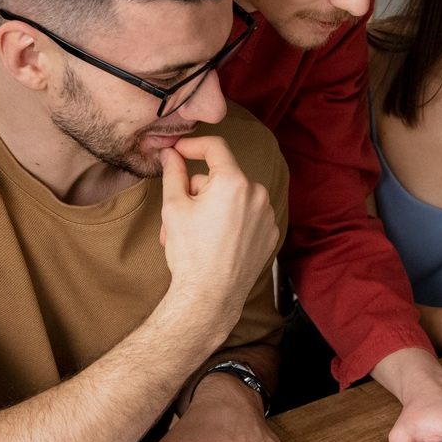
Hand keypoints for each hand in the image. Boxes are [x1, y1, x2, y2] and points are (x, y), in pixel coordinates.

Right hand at [157, 135, 279, 322]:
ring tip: (195, 234)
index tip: (178, 152)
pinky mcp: (270, 233)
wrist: (210, 297)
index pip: (215, 147)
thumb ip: (173, 173)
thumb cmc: (191, 254)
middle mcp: (257, 193)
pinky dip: (231, 222)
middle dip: (198, 191)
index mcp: (233, 182)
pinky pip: (247, 216)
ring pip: (234, 197)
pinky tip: (216, 243)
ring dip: (214, 208)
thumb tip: (171, 155)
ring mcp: (266, 215)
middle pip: (221, 178)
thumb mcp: (173, 207)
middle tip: (178, 216)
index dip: (193, 145)